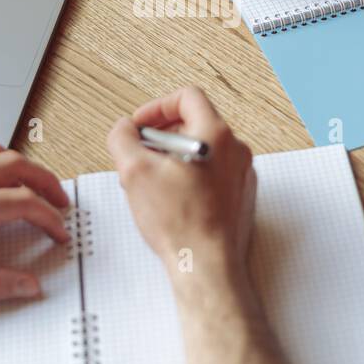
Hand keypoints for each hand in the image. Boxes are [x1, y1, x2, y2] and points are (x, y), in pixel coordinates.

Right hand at [106, 86, 256, 275]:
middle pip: (194, 124)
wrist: (207, 266)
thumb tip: (122, 130)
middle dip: (161, 137)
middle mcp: (235, 151)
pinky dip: (188, 179)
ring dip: (173, 160)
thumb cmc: (182, 224)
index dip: (157, 107)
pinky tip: (170, 201)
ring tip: (152, 183)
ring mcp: (240, 175)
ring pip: (202, 152)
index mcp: (216, 135)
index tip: (141, 125)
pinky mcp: (239, 198)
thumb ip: (123, 139)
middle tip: (142, 155)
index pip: (187, 97)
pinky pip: (211, 175)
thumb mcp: (135, 171)